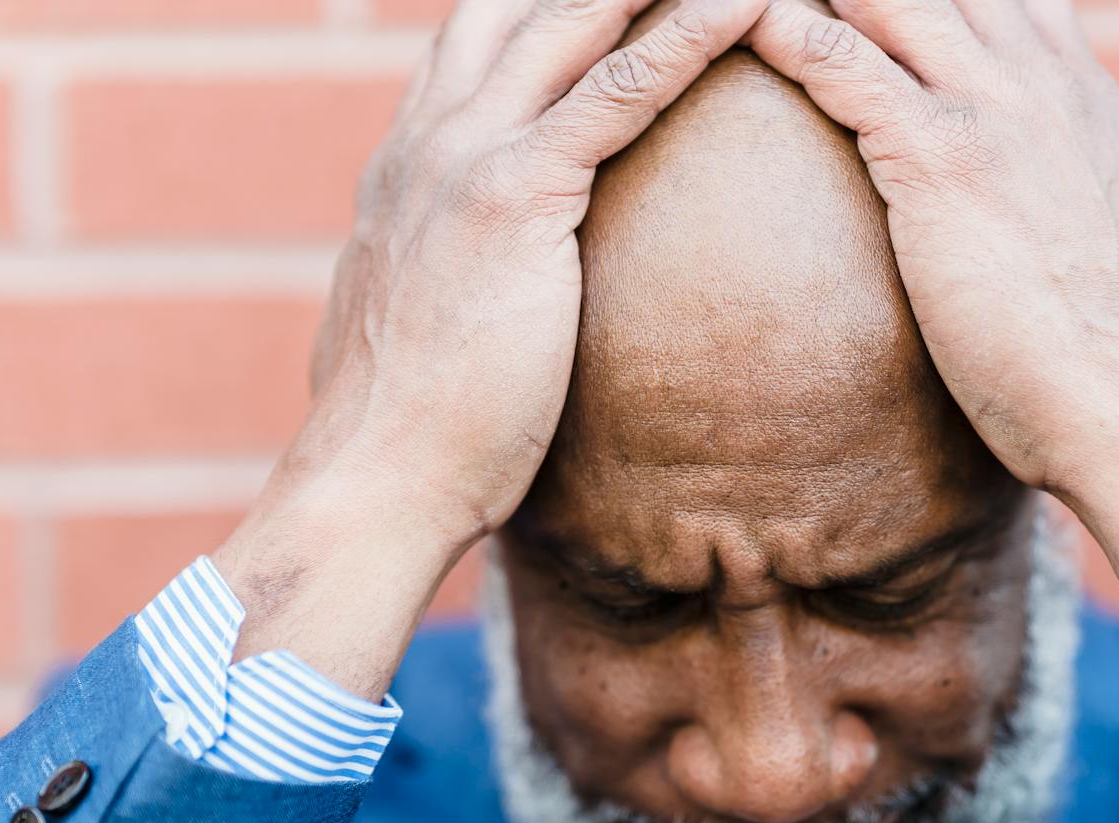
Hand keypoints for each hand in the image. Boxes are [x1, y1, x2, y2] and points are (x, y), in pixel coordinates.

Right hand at [217, 0, 767, 697]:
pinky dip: (686, 35)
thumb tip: (459, 286)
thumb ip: (440, 270)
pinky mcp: (511, 198)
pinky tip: (747, 3)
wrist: (371, 479)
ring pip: (573, 18)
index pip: (483, 36)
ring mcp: (464, 155)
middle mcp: (431, 134)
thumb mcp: (417, 319)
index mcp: (411, 159)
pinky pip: (618, 93)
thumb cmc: (408, 423)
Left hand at [746, 0, 1118, 638]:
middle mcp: (1040, 81)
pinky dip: (785, 35)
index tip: (893, 12)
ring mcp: (992, 109)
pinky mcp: (940, 157)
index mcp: (1081, 97)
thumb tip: (1068, 224)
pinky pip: (841, 63)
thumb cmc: (1115, 352)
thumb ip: (1077, 200)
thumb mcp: (1111, 241)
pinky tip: (745, 27)